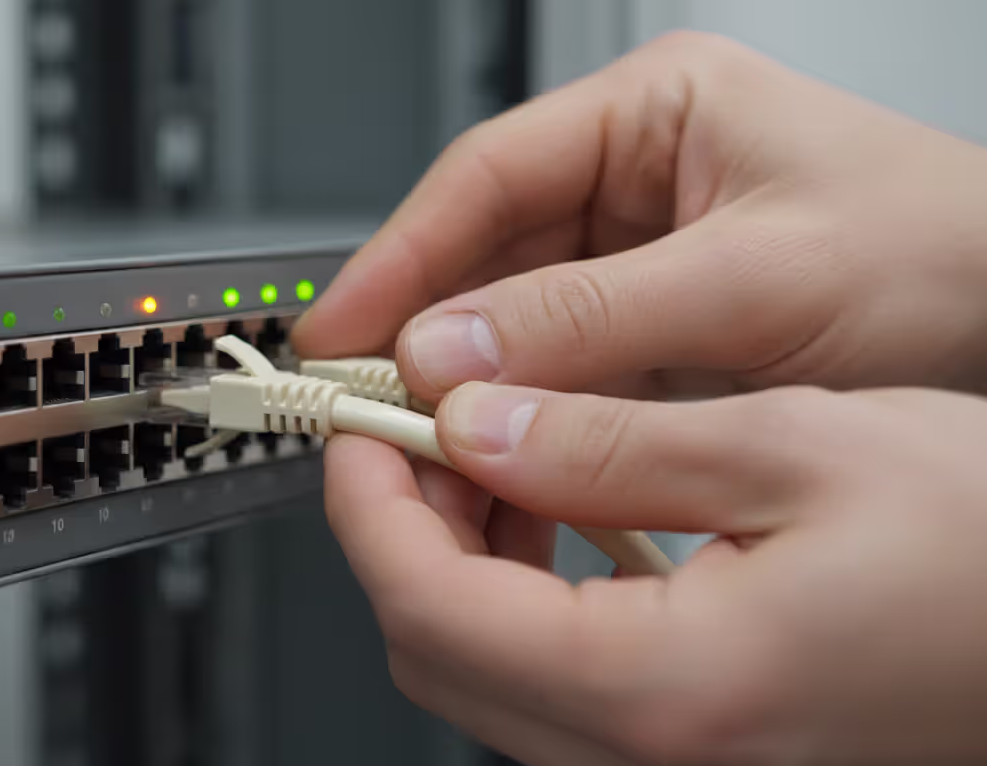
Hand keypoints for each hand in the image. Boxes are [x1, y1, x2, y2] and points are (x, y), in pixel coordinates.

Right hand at [293, 32, 986, 400]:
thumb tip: (448, 348)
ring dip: (467, 384)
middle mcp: (637, 181)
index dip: (400, 256)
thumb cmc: (944, 258)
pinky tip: (495, 459)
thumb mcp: (757, 281)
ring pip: (513, 323)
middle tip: (364, 404)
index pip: (485, 177)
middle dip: (423, 332)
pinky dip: (522, 419)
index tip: (342, 328)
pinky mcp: (655, 333)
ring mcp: (642, 261)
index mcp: (656, 114)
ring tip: (421, 446)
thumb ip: (592, 318)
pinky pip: (558, 373)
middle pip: (485, 254)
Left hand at [327, 382, 986, 763]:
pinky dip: (518, 596)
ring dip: (454, 558)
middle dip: (398, 527)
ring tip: (487, 453)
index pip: (427, 605)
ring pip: (482, 670)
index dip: (368, 503)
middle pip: (434, 649)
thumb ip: (606, 444)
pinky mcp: (691, 745)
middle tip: (418, 428)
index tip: (363, 424)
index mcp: (665, 689)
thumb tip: (475, 425)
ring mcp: (668, 765)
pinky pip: (549, 684)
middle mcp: (652, 756)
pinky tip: (557, 516)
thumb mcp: (793, 449)